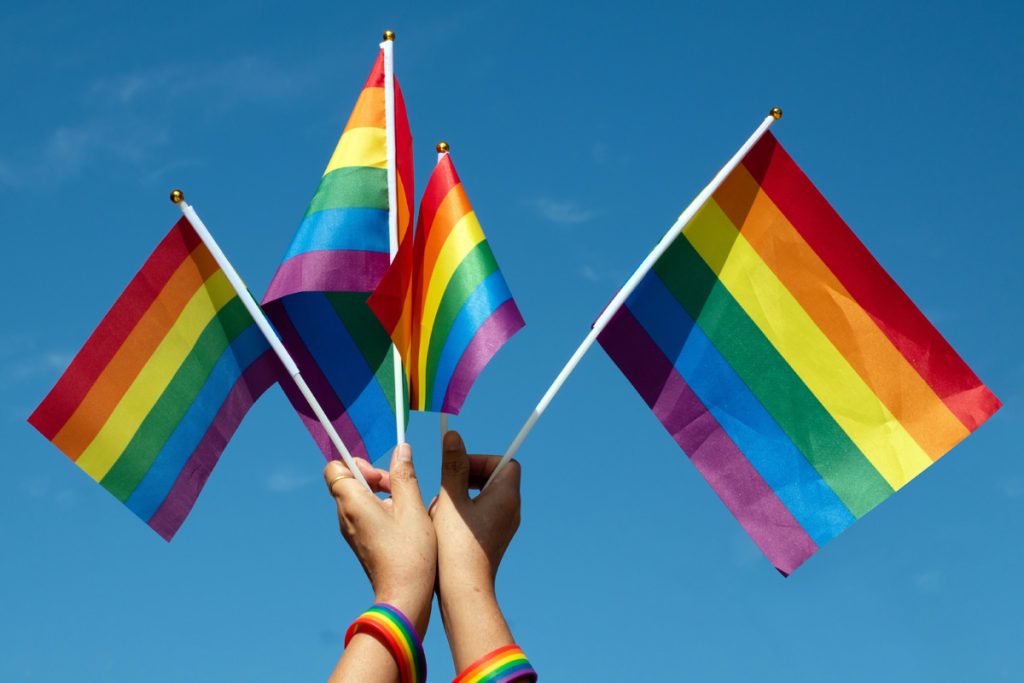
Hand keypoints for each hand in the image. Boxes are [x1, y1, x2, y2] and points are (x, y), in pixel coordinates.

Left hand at [323, 445, 435, 633]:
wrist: (404, 596)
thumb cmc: (409, 553)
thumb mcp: (412, 507)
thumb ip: (404, 475)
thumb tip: (401, 448)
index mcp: (351, 502)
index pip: (334, 468)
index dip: (356, 462)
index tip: (381, 474)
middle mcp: (344, 516)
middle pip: (349, 481)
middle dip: (374, 477)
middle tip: (399, 489)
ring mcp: (350, 531)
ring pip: (358, 498)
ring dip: (381, 494)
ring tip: (405, 507)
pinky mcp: (360, 542)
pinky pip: (363, 515)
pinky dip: (381, 510)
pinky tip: (403, 522)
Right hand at [430, 430, 521, 668]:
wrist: (464, 590)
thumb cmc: (457, 545)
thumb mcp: (451, 499)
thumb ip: (452, 466)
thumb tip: (454, 436)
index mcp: (507, 497)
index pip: (506, 462)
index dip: (482, 459)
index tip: (459, 466)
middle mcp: (511, 511)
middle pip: (495, 478)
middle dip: (468, 475)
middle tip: (447, 484)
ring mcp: (503, 527)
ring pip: (484, 496)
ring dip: (461, 495)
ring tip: (441, 507)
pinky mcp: (492, 540)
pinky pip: (480, 514)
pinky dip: (462, 512)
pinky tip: (442, 524)